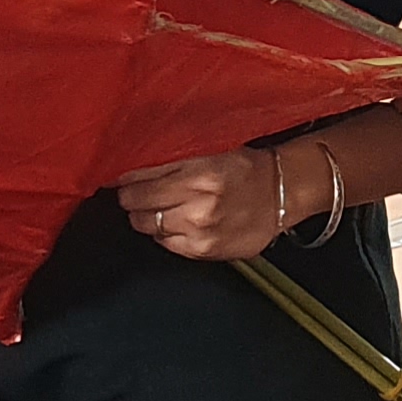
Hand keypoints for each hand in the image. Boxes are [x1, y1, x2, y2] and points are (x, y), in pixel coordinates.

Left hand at [113, 149, 289, 260]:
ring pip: (146, 225)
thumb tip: (131, 164)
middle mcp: (199, 202)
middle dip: (131, 197)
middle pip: (137, 202)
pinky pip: (165, 243)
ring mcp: (201, 229)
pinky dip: (164, 232)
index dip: (125, 178)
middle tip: (134, 192)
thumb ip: (173, 157)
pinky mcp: (205, 250)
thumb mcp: (211, 150)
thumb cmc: (246, 169)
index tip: (119, 177)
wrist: (281, 195)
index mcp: (200, 171)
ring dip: (146, 216)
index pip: (140, 176)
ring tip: (158, 207)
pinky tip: (176, 222)